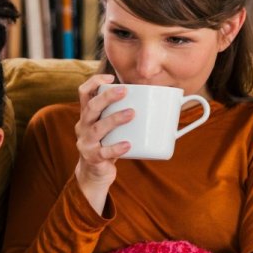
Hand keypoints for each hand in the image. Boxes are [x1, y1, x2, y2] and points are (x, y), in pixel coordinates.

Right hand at [74, 74, 133, 213]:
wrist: (95, 174)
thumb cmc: (109, 144)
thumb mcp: (112, 127)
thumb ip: (126, 113)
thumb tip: (169, 102)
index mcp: (88, 115)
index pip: (84, 92)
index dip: (94, 82)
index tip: (111, 78)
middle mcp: (83, 126)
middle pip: (91, 107)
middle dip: (107, 97)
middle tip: (125, 90)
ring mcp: (86, 143)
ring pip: (97, 128)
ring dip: (114, 119)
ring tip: (131, 113)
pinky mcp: (92, 158)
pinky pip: (104, 152)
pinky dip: (116, 148)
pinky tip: (128, 145)